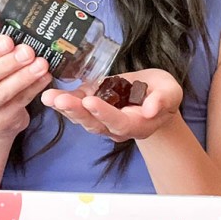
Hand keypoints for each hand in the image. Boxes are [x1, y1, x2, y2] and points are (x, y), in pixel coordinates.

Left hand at [40, 69, 182, 142]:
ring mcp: (101, 120)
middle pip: (94, 123)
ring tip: (50, 97)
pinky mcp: (91, 109)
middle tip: (60, 100)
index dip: (104, 113)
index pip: (118, 122)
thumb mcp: (170, 92)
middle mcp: (115, 127)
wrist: (153, 98)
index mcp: (136, 124)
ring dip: (64, 108)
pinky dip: (62, 102)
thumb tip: (151, 109)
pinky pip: (76, 108)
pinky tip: (50, 95)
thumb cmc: (163, 94)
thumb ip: (163, 100)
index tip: (90, 101)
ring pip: (81, 118)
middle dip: (76, 112)